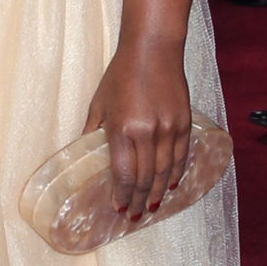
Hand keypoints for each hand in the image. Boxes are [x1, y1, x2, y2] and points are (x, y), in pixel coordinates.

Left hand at [83, 42, 190, 220]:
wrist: (153, 49)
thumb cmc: (121, 74)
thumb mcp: (99, 103)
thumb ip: (92, 131)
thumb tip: (82, 153)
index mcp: (122, 129)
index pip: (123, 173)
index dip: (122, 194)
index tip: (118, 208)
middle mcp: (147, 132)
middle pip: (144, 178)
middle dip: (138, 200)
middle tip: (134, 216)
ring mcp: (169, 128)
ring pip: (165, 172)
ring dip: (158, 193)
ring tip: (151, 208)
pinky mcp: (185, 122)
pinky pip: (182, 156)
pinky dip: (176, 173)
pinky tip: (170, 186)